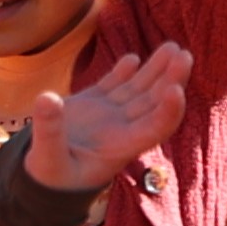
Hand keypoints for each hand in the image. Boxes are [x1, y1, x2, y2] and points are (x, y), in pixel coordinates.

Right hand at [21, 44, 192, 191]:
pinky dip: (124, 71)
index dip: (169, 110)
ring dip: (157, 70)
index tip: (175, 88)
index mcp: (121, 148)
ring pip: (140, 90)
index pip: (155, 128)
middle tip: (184, 55)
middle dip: (171, 79)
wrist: (42, 177)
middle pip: (155, 103)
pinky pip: (115, 85)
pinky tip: (133, 58)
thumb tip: (46, 97)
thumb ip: (48, 131)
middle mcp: (122, 130)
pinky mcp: (93, 104)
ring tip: (173, 47)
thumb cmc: (50, 178)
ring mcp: (109, 116)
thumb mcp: (47, 160)